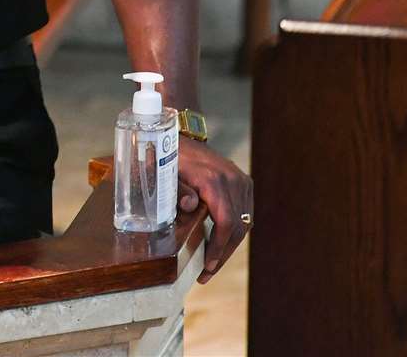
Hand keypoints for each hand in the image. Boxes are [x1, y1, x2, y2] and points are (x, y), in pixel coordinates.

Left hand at [177, 137, 252, 282]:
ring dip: (229, 246)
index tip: (207, 267)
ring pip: (243, 223)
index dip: (218, 249)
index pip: (225, 222)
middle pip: (236, 227)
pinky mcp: (243, 182)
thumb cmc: (166, 155)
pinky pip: (244, 214)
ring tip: (212, 263)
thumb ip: (175, 190)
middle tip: (206, 273)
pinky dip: (234, 231)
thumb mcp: (162, 172)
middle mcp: (232, 179)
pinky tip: (220, 244)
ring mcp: (240, 180)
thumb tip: (190, 206)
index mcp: (213, 179)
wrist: (178, 134)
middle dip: (222, 254)